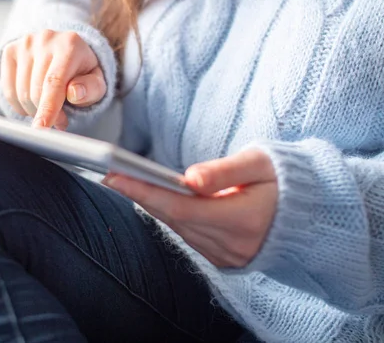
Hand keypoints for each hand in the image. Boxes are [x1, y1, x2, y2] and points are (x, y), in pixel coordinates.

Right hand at [0, 30, 106, 129]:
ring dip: (33, 110)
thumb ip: (91, 88)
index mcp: (69, 45)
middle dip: (46, 113)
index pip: (54, 82)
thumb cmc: (83, 71)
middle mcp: (45, 40)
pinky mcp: (10, 51)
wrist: (66, 49)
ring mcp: (25, 44)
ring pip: (21, 93)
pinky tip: (32, 101)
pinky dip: (19, 104)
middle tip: (59, 120)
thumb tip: (74, 93)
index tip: (42, 128)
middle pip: (36, 91)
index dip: (47, 108)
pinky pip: (8, 89)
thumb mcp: (97, 82)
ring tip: (48, 107)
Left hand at [103, 148, 277, 267]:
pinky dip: (171, 217)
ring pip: (178, 228)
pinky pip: (189, 236)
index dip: (144, 192)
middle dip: (140, 195)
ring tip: (126, 183)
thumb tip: (188, 178)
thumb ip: (223, 171)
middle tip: (111, 174)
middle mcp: (233, 245)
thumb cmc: (285, 180)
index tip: (115, 176)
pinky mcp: (225, 259)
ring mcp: (229, 256)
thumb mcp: (260, 165)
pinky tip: (156, 200)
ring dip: (153, 206)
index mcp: (243, 219)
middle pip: (174, 218)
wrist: (312, 214)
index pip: (180, 207)